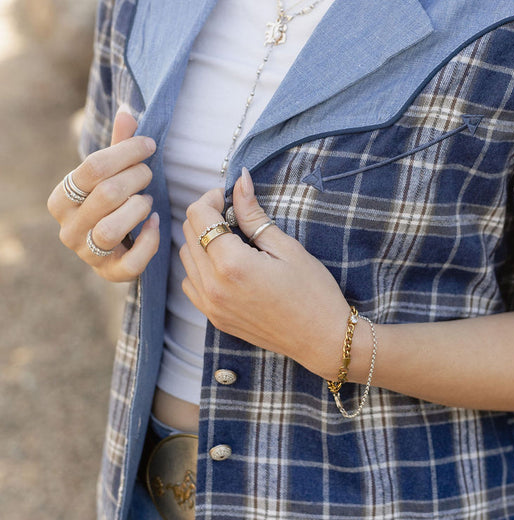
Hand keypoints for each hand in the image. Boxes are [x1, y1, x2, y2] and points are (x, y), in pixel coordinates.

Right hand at [47, 106, 159, 281]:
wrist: (113, 244)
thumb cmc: (113, 201)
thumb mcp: (113, 172)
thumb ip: (119, 145)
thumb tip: (128, 111)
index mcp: (61, 199)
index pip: (92, 168)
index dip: (127, 152)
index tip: (149, 145)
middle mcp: (67, 229)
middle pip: (106, 195)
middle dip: (137, 178)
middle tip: (149, 173)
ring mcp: (87, 254)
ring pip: (110, 229)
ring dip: (138, 209)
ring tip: (148, 200)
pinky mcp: (110, 273)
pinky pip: (131, 262)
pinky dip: (149, 241)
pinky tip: (157, 223)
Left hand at [180, 169, 349, 377]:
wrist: (321, 338)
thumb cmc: (312, 291)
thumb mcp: (286, 247)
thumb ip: (254, 214)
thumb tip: (240, 180)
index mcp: (232, 264)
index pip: (199, 216)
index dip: (212, 198)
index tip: (230, 198)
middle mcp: (213, 286)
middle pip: (188, 234)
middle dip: (206, 217)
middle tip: (233, 215)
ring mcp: (211, 306)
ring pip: (185, 258)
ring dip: (201, 241)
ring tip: (231, 240)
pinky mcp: (214, 318)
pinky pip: (191, 284)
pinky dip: (200, 267)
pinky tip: (226, 265)